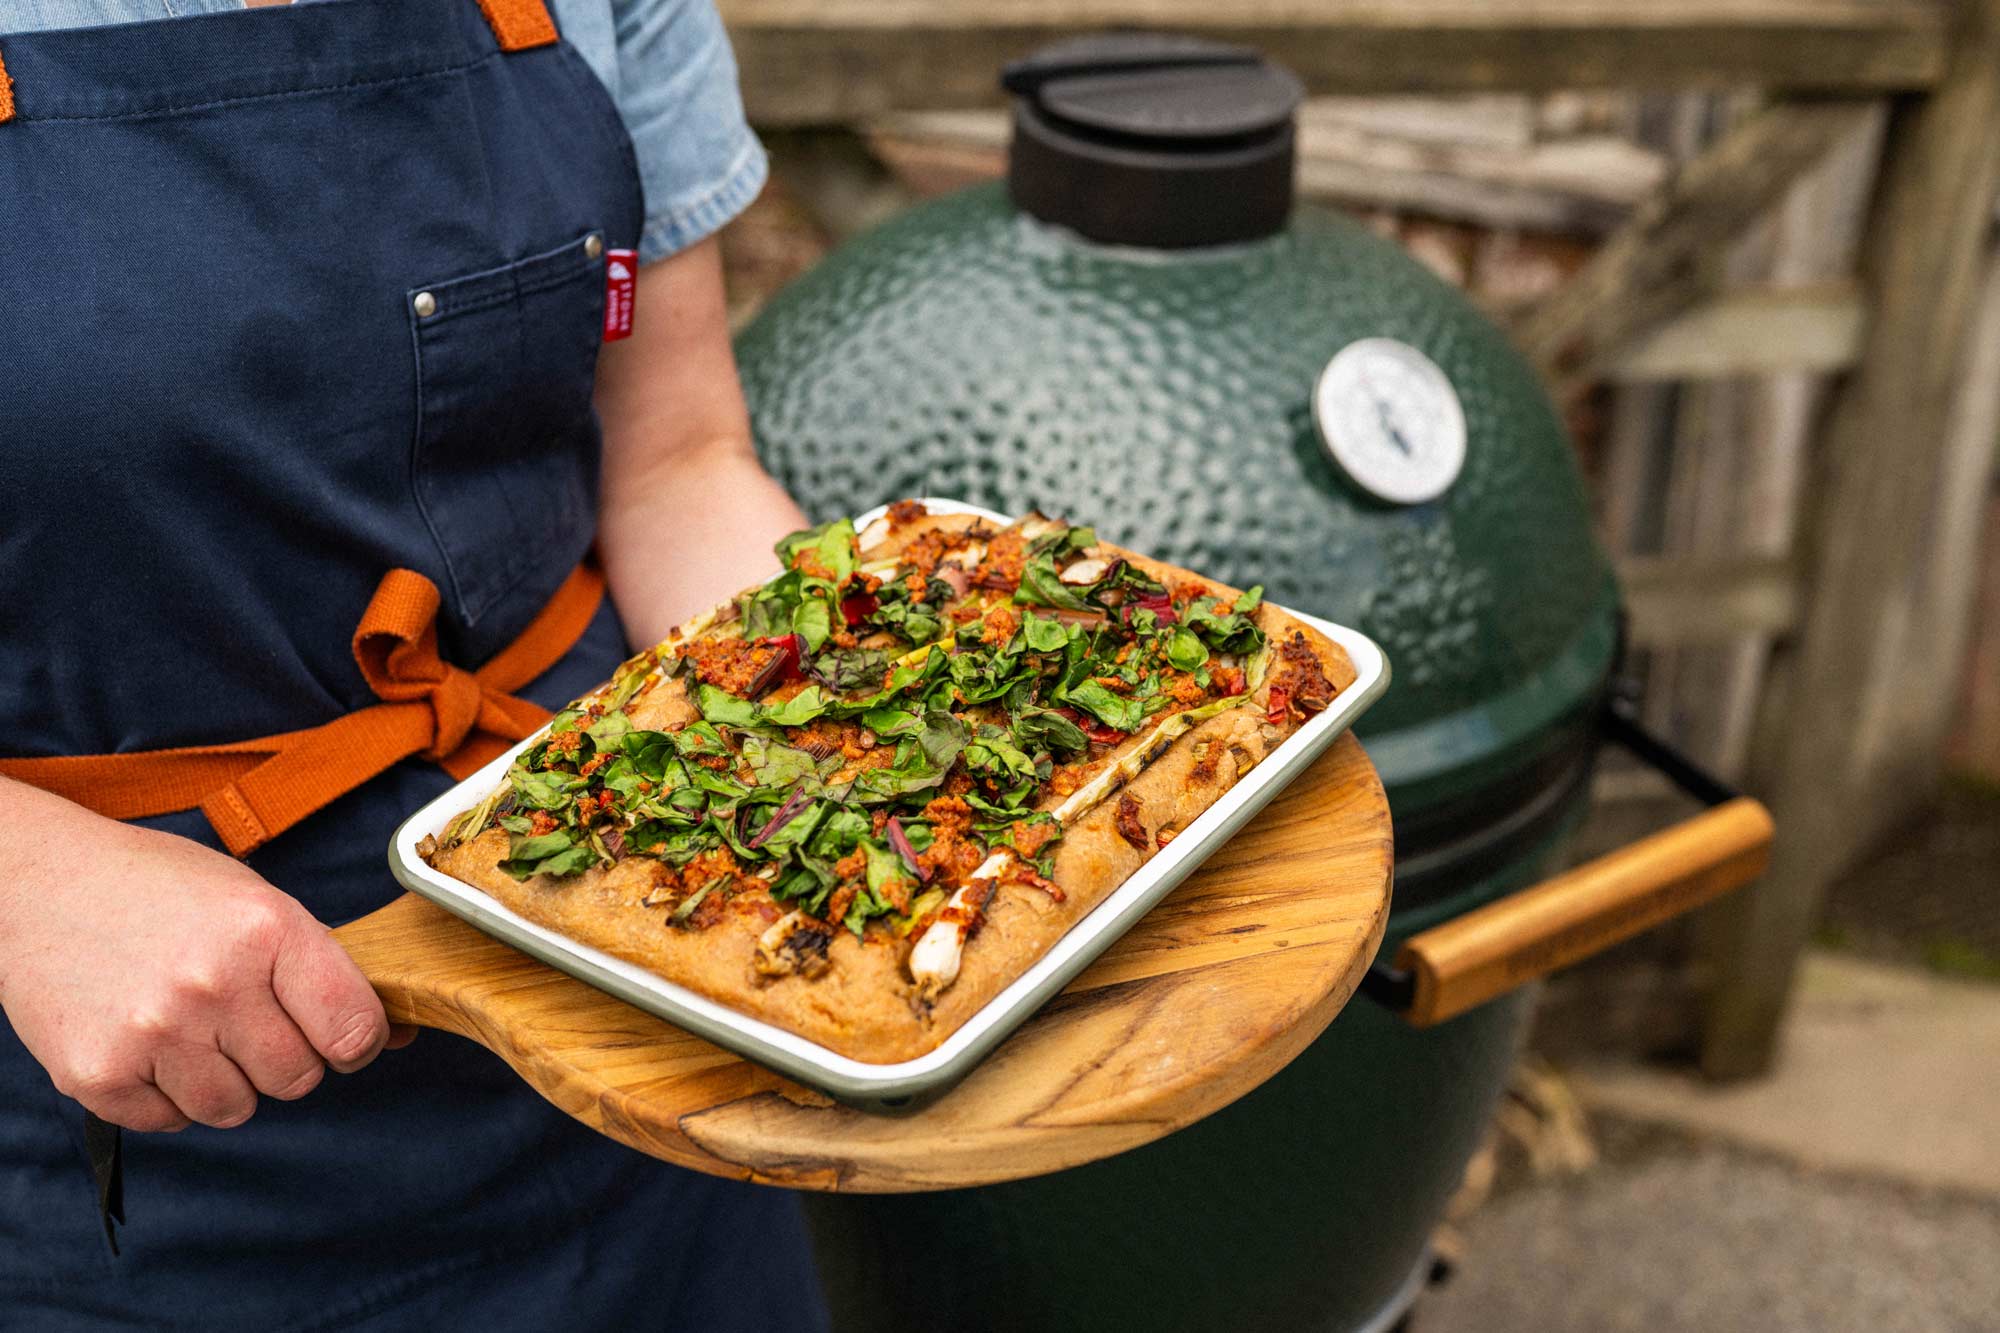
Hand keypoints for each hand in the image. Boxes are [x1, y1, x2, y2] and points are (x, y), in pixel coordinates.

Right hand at [0, 791, 411, 1131]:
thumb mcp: (255, 901)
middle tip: (248, 1019)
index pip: (353, 1029)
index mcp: (265, 930)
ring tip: (194, 1026)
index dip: (355, 1040)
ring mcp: (152, 1033)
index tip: (340, 1034)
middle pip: (298, 1078)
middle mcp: (211, 984)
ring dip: (227, 1081)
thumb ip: (325, 968)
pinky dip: (167, 1095)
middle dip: (286, 1057)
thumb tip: (397, 1036)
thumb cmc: (160, 889)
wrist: (36, 882)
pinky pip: (170, 1122)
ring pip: (236, 1109)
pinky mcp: (98, 1075)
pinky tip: (148, 1041)